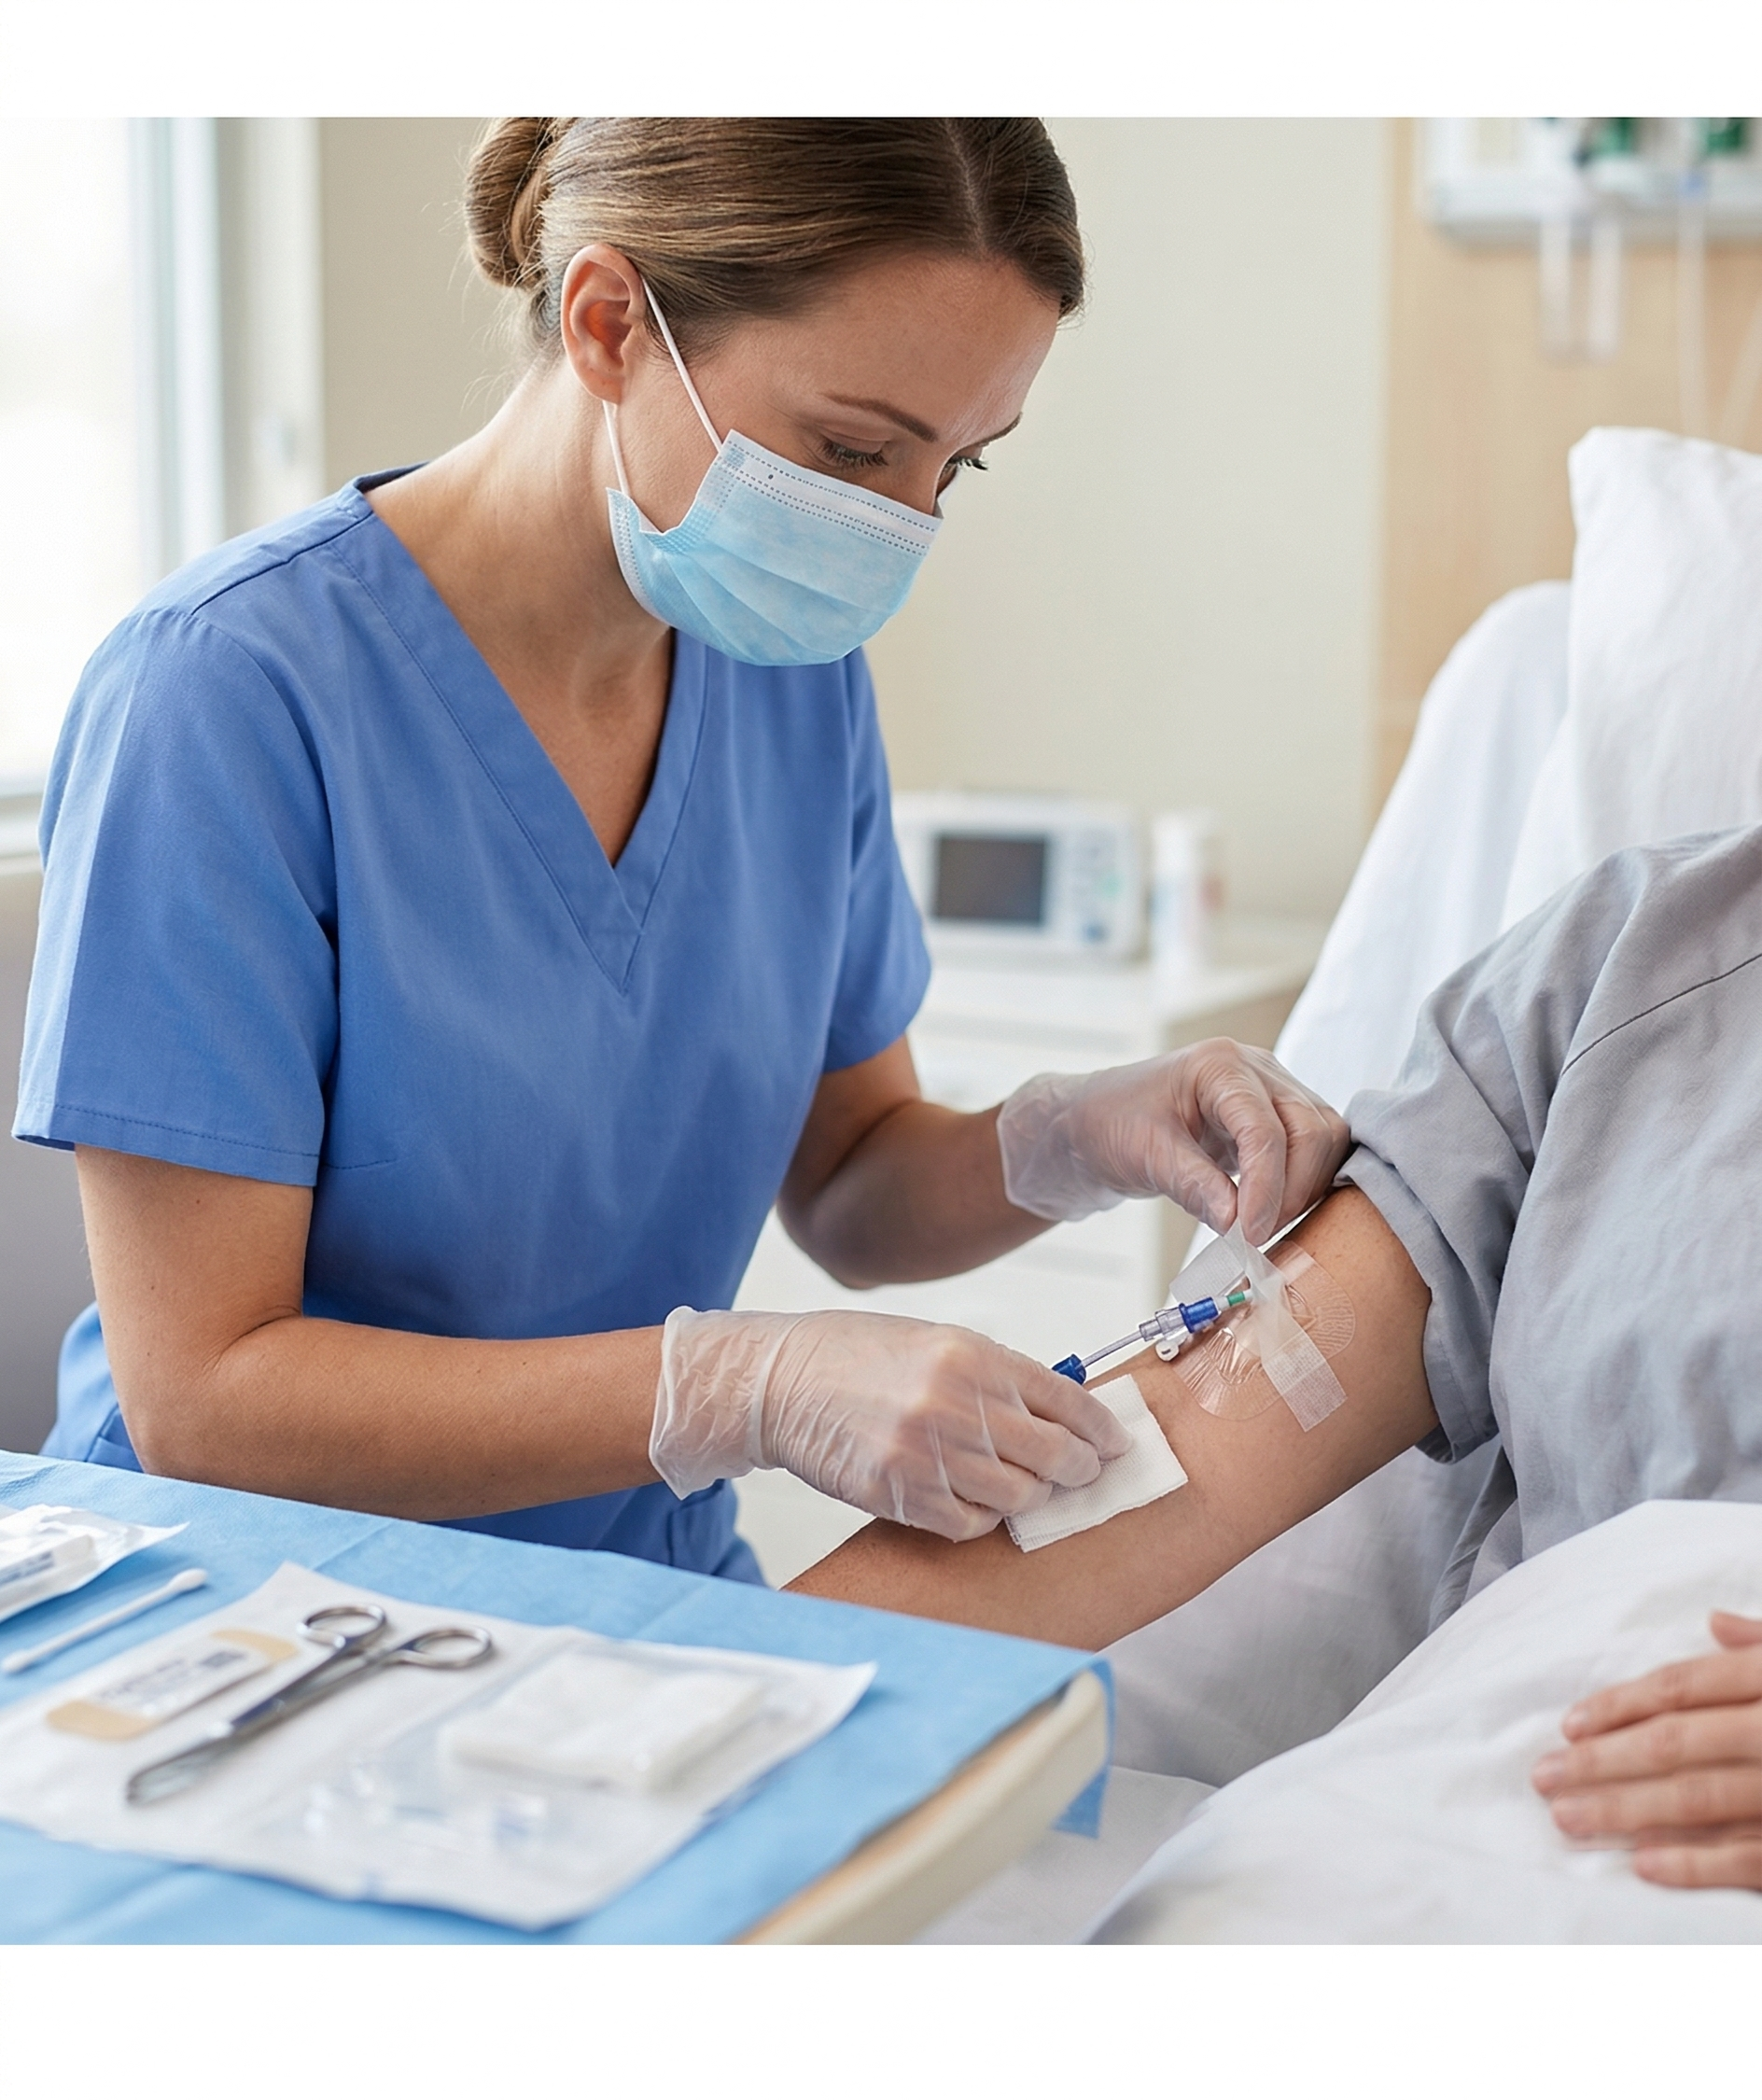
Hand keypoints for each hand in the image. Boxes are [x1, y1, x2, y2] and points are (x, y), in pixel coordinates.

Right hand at [650, 1306, 1132, 1540]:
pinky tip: (975, 1500)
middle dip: (1080, 1470)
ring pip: (1020, 1498)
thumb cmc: (860, 1356)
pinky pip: (972, 1525)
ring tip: (1023, 1486)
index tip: (1116, 1446)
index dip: (1102, 1430)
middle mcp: (958, 1404)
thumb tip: (1065, 1411)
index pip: (1069, 1401)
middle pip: (1057, 1457)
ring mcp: (929, 1454)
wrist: (783, 1382)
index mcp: (974, 1356)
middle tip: (1083, 1473)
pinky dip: (984, 1518)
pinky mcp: (902, 1495)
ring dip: (1030, 1496)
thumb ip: (1000, 1375)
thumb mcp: (938, 1342)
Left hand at [995, 1039, 1349, 1242]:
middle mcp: (1256, 1070)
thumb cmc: (1113, 1125)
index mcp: (1219, 1066)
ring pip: (1325, 1138)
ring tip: (1262, 1226)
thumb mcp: (1146, 1155)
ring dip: (1306, 1188)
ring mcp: (1273, 1091)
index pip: (1265, 1128)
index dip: (1266, 1187)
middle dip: (1293, 1189)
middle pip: (1312, 1129)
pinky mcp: (1277, 1117)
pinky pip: (1315, 1148)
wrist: (1100, 1121)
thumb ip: (1193, 1186)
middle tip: (1256, 1235)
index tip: (1249, 1234)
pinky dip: (1305, 1184)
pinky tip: (1273, 1213)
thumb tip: (1239, 1226)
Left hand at [1531, 1610, 1761, 1889]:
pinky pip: (1749, 1857)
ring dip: (1625, 1810)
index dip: (1619, 1705)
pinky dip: (1695, 1863)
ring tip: (1567, 1819)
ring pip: (1697, 1799)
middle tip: (1542, 1777)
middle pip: (1672, 1743)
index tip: (1567, 1726)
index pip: (1681, 1689)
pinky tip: (1641, 1865)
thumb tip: (1713, 1622)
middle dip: (1600, 1761)